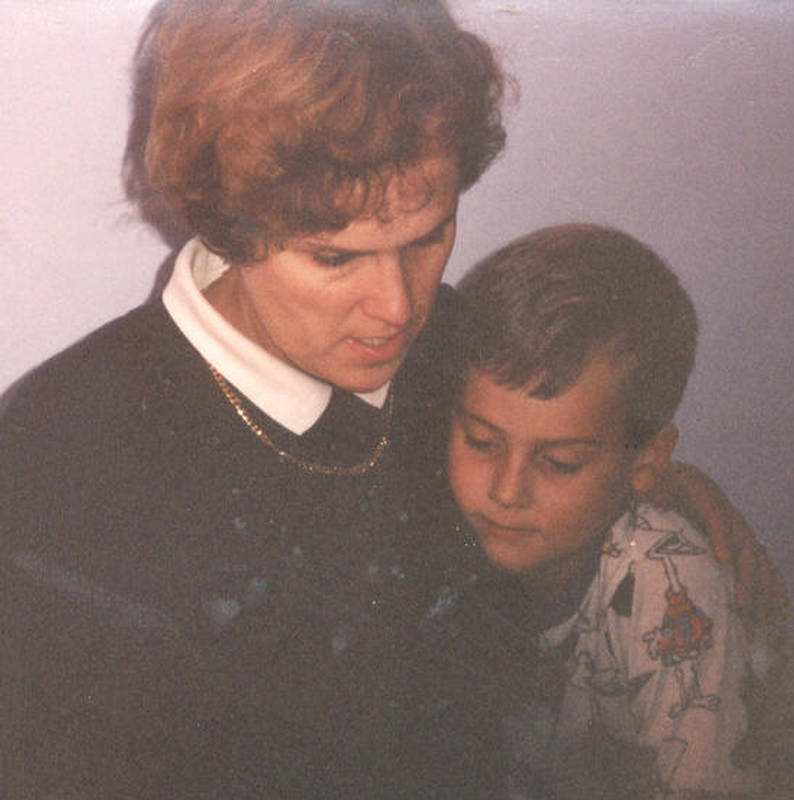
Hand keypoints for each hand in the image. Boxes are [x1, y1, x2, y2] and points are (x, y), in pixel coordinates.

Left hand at [649, 460, 787, 630]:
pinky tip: (775, 615)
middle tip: (739, 603)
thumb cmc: (664, 483)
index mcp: (706, 497)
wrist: (681, 481)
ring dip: (761, 589)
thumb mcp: (653, 477)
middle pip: (743, 544)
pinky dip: (771, 589)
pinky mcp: (742, 544)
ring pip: (758, 560)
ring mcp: (739, 531)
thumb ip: (646, 476)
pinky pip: (763, 568)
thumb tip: (639, 481)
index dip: (721, 534)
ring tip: (757, 619)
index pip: (715, 514)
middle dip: (745, 574)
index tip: (722, 557)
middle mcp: (728, 514)